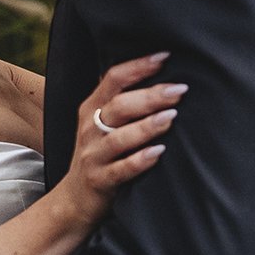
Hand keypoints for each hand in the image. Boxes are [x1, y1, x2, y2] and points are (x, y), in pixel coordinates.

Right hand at [58, 53, 182, 226]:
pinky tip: (158, 152)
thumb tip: (159, 74)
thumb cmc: (100, 154)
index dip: (138, 66)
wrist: (74, 198)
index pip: (113, 79)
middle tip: (179, 90)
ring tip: (171, 118)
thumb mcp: (102, 124)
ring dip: (146, 126)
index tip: (165, 57)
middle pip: (119, 106)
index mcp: (92, 109)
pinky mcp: (99, 180)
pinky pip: (120, 169)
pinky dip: (139, 160)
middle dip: (150, 96)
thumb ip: (121, 101)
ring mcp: (92, 155)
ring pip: (119, 138)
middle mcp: (89, 128)